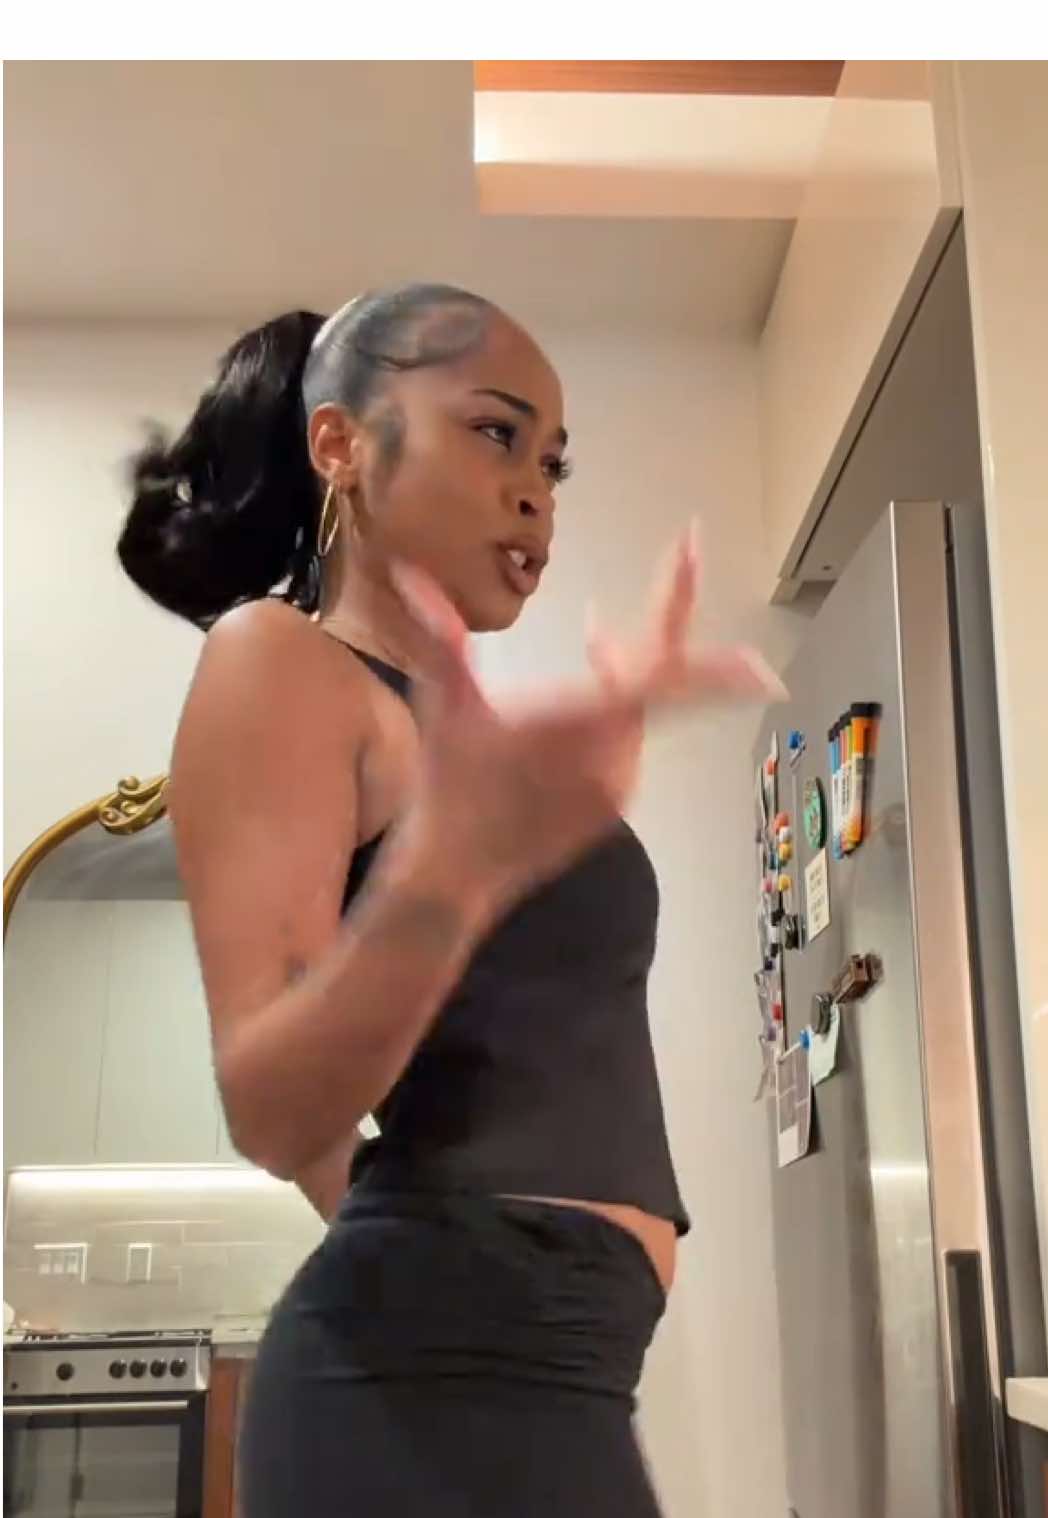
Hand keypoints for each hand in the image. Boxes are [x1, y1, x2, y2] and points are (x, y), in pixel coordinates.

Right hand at [389, 521, 785, 908]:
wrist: (455, 876)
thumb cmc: (449, 789)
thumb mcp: (446, 705)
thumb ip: (442, 636)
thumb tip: (407, 574)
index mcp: (583, 721)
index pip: (663, 669)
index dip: (692, 624)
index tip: (728, 599)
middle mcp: (616, 754)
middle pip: (658, 675)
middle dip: (653, 625)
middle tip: (667, 572)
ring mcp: (619, 783)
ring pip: (642, 709)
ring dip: (623, 671)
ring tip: (595, 636)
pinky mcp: (614, 804)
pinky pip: (631, 741)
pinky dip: (616, 711)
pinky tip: (586, 699)